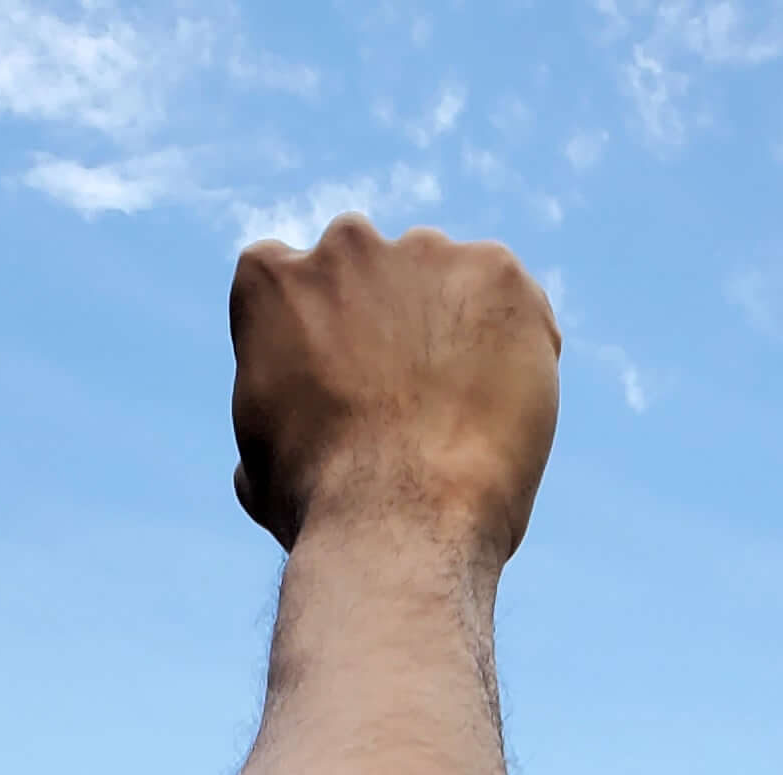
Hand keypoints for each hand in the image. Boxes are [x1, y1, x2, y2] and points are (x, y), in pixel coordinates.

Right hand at [230, 216, 559, 563]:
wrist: (399, 522)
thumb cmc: (320, 506)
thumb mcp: (260, 465)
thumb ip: (273, 417)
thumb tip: (268, 448)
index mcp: (271, 277)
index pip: (300, 280)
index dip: (329, 333)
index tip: (349, 380)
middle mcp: (344, 245)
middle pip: (381, 271)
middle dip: (397, 321)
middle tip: (415, 398)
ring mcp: (424, 252)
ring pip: (452, 284)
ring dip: (461, 333)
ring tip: (465, 415)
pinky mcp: (496, 274)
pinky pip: (519, 306)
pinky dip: (522, 348)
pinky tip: (505, 410)